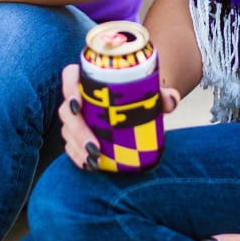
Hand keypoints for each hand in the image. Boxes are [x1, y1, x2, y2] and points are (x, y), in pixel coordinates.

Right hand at [59, 63, 179, 170]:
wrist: (137, 106)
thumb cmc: (140, 94)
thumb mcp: (151, 92)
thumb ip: (163, 95)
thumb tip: (171, 100)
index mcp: (90, 77)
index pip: (70, 75)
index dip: (68, 87)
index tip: (78, 104)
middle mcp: (78, 95)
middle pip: (67, 110)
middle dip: (77, 130)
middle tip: (94, 147)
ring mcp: (75, 116)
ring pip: (67, 130)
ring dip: (77, 147)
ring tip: (94, 160)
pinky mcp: (77, 133)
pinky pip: (70, 145)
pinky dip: (77, 156)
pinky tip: (90, 165)